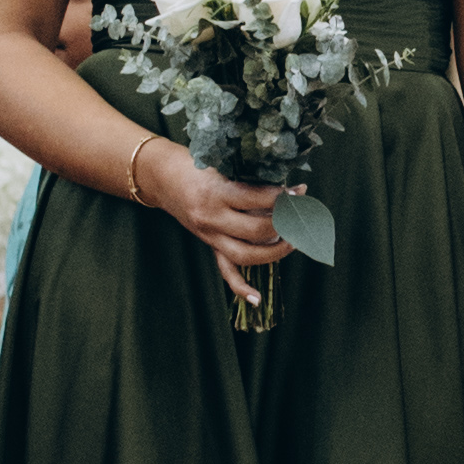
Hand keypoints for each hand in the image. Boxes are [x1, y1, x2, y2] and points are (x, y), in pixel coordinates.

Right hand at [141, 142, 286, 305]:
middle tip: (300, 216)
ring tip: (294, 242)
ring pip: (246, 255)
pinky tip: (257, 299)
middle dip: (285, 224)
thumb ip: (255, 177)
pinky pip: (225, 271)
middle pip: (256, 230)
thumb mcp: (223, 164)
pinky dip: (241, 287)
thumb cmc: (197, 166)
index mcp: (216, 192)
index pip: (258, 198)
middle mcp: (212, 218)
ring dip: (275, 253)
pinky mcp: (209, 245)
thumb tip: (297, 189)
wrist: (163, 178)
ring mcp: (209, 236)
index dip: (283, 196)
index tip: (298, 192)